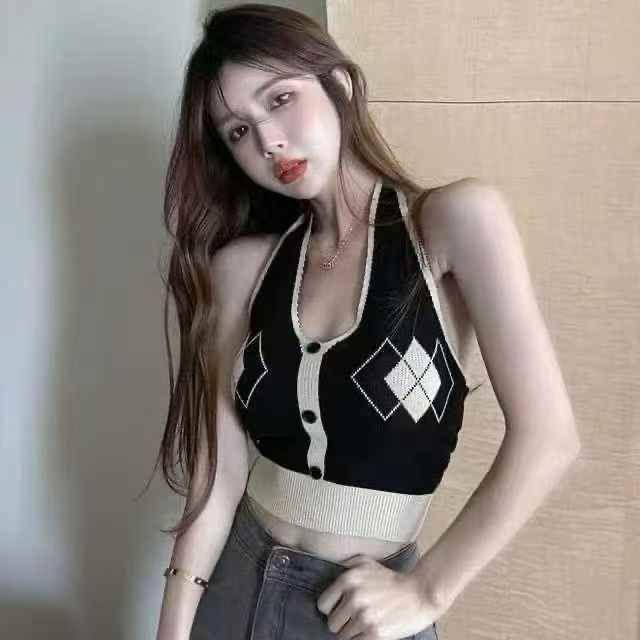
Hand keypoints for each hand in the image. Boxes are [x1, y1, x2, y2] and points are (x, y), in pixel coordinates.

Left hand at [316, 554, 441, 639]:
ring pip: (343, 637)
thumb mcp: (367, 563)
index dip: (332, 609)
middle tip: (357, 617)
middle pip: (332, 624)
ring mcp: (364, 616)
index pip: (322, 605)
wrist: (420, 593)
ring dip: (353, 633)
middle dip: (343, 623)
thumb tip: (332, 570)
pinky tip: (372, 630)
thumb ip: (347, 565)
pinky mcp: (375, 633)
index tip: (343, 608)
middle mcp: (353, 597)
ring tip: (367, 623)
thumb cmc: (391, 579)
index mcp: (348, 579)